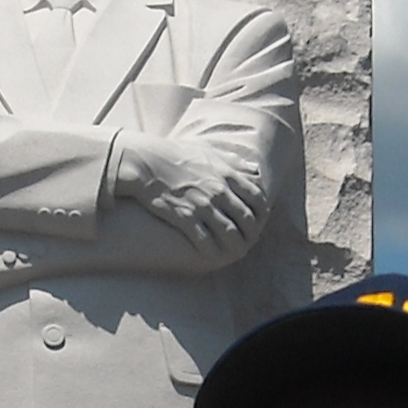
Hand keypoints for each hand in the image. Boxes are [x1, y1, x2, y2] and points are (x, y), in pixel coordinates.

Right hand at [114, 134, 267, 257]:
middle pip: (246, 218)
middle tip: (251, 241)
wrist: (145, 162)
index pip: (256, 197)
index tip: (259, 220)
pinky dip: (212, 250)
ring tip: (236, 254)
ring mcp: (202, 205)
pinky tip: (214, 256)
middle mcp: (218, 190)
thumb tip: (256, 169)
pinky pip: (205, 239)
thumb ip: (235, 162)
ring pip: (229, 232)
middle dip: (252, 233)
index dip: (261, 212)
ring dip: (236, 246)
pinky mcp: (184, 217)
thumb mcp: (209, 151)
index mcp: (226, 174)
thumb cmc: (176, 154)